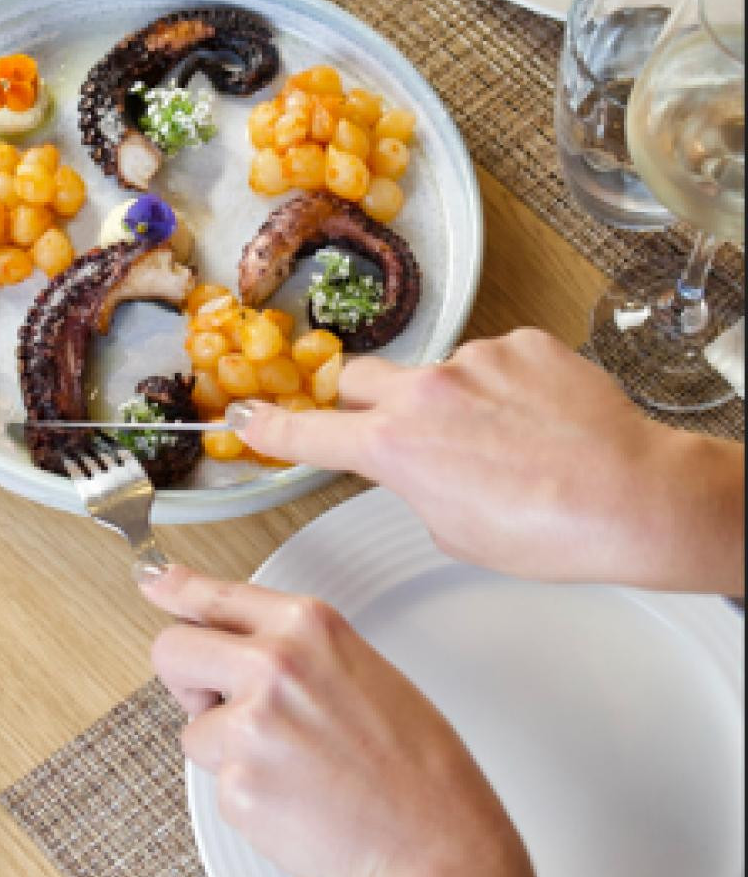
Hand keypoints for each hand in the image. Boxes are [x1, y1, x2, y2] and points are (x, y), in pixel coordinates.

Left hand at [141, 566, 547, 876]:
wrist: (433, 838)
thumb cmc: (409, 758)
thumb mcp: (355, 666)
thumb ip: (288, 643)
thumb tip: (227, 632)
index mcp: (306, 625)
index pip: (215, 595)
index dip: (175, 592)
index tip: (152, 583)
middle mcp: (272, 665)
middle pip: (170, 652)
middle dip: (186, 680)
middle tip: (222, 704)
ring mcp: (251, 727)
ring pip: (194, 731)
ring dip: (228, 749)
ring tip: (294, 763)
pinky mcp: (238, 787)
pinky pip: (218, 784)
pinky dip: (248, 795)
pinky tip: (297, 796)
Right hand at [231, 329, 744, 594]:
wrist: (630, 496)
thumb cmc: (548, 532)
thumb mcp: (455, 533)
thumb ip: (417, 488)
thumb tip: (423, 468)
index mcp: (395, 447)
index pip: (310, 433)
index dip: (271, 426)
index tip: (246, 414)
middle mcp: (424, 392)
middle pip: (361, 379)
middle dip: (367, 403)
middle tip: (401, 432)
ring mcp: (474, 360)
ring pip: (439, 373)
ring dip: (456, 402)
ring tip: (510, 445)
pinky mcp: (522, 342)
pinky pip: (495, 360)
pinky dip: (507, 388)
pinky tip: (540, 423)